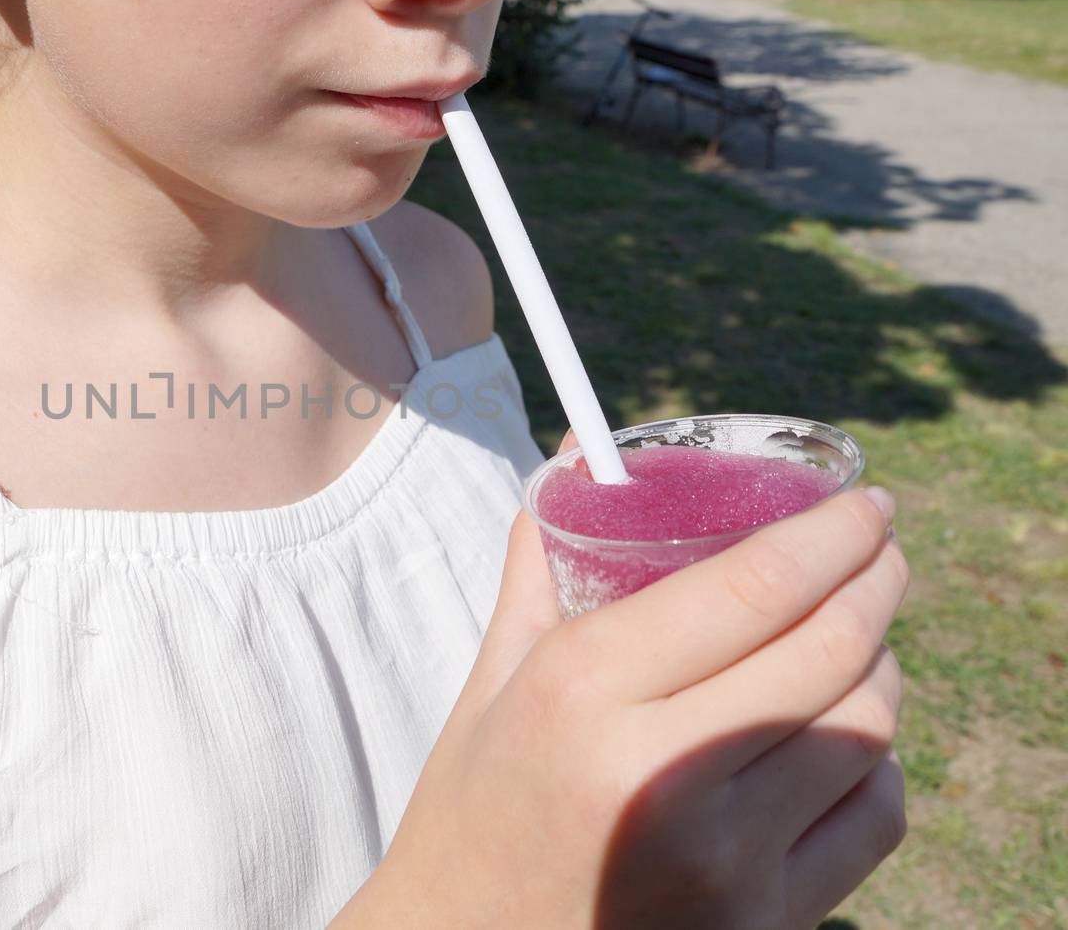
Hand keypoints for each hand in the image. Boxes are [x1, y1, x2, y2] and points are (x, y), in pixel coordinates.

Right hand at [336, 440, 908, 929]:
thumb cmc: (472, 812)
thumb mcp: (490, 687)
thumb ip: (539, 574)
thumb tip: (575, 469)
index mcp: (582, 691)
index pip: (754, 586)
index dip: (832, 533)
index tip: (862, 503)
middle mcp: (660, 772)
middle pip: (830, 649)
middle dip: (876, 581)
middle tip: (881, 551)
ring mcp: (722, 860)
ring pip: (865, 729)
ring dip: (881, 665)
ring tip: (861, 637)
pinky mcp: (761, 922)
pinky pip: (871, 819)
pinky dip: (874, 763)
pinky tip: (846, 738)